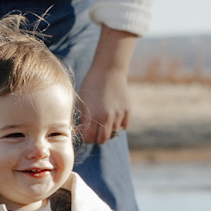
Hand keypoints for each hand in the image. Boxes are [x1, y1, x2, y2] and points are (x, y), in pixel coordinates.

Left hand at [78, 27, 137, 145]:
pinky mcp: (127, 110)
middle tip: (94, 130)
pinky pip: (123, 126)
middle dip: (96, 138)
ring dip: (108, 130)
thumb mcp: (83, 101)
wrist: (108, 70)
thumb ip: (83, 119)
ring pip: (113, 133)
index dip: (86, 138)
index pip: (89, 138)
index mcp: (93, 115)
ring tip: (103, 119)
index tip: (85, 133)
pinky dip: (118, 125)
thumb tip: (83, 133)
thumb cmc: (91, 85)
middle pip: (102, 140)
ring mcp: (119, 114)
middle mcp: (107, 117)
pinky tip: (113, 116)